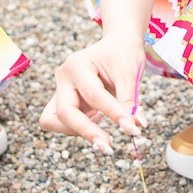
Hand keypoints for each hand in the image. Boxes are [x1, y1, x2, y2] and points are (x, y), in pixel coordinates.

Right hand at [39, 33, 147, 153]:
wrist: (117, 45)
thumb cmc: (123, 53)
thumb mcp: (130, 73)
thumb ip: (130, 100)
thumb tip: (137, 125)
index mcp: (77, 64)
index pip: (93, 94)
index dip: (112, 113)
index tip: (132, 128)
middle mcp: (64, 78)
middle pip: (65, 112)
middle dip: (86, 131)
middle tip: (109, 147)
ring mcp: (61, 91)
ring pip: (55, 121)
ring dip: (79, 131)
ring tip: (103, 130)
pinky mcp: (64, 103)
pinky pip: (62, 123)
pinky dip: (79, 129)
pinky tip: (98, 122)